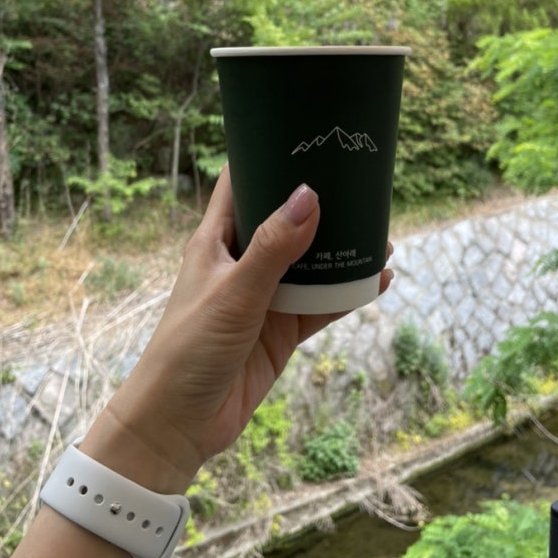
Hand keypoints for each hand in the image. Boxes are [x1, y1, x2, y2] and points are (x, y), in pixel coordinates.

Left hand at [83, 166, 392, 492]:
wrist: (178, 425)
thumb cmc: (188, 349)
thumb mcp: (234, 293)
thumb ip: (273, 248)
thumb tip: (309, 195)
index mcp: (217, 240)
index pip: (241, 182)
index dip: (266, 154)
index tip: (302, 133)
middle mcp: (242, 261)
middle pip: (284, 219)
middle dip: (318, 202)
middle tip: (358, 179)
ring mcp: (264, 296)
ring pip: (310, 261)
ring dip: (340, 248)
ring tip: (379, 229)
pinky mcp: (282, 329)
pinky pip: (322, 302)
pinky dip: (348, 291)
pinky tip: (379, 279)